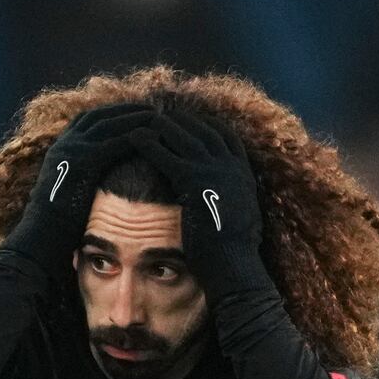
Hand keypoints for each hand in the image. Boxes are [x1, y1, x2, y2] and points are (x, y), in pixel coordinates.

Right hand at [0, 102, 154, 268]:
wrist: (43, 233)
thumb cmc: (55, 222)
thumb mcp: (66, 191)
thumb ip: (79, 177)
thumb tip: (92, 181)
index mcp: (60, 149)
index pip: (86, 120)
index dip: (110, 113)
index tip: (130, 112)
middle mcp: (65, 144)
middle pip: (99, 116)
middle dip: (125, 110)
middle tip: (148, 108)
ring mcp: (72, 151)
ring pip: (108, 124)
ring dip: (133, 118)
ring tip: (155, 116)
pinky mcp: (83, 163)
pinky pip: (113, 143)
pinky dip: (133, 137)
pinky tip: (151, 136)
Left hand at [133, 109, 272, 299]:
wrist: (234, 267)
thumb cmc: (233, 255)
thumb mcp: (239, 220)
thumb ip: (231, 203)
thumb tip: (227, 204)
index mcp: (244, 175)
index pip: (226, 138)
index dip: (206, 125)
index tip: (192, 119)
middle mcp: (232, 167)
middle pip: (204, 130)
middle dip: (183, 119)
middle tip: (163, 112)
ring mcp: (215, 171)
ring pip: (185, 136)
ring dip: (164, 125)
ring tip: (145, 118)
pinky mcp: (195, 181)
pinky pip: (167, 155)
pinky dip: (150, 142)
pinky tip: (134, 138)